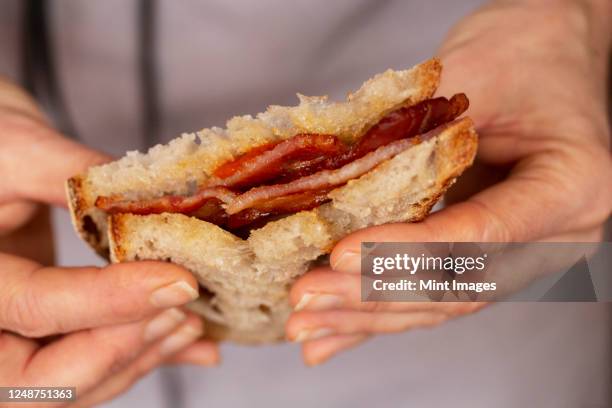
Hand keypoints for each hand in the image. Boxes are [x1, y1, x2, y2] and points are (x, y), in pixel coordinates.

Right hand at [0, 93, 218, 406]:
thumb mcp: (17, 149)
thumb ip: (77, 176)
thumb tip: (156, 201)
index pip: (36, 307)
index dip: (112, 300)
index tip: (177, 281)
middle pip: (50, 377)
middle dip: (126, 346)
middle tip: (183, 306)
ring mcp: (9, 341)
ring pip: (76, 382)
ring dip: (142, 355)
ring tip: (195, 320)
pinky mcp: (42, 337)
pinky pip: (90, 366)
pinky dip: (141, 358)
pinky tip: (191, 345)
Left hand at [286, 0, 611, 364]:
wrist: (549, 51)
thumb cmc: (525, 50)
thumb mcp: (477, 70)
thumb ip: (418, 129)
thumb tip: (333, 184)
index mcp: (572, 186)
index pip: (482, 234)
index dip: (407, 250)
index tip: (342, 255)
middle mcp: (553, 234)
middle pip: (457, 285)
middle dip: (372, 296)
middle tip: (306, 299)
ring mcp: (519, 252)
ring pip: (438, 301)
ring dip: (365, 315)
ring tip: (305, 324)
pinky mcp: (481, 252)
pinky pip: (428, 291)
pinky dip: (377, 313)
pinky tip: (332, 337)